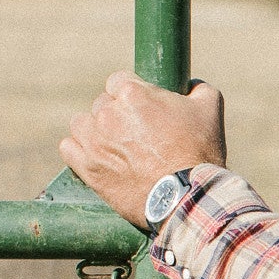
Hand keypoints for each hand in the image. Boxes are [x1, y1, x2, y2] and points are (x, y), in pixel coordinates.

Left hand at [60, 71, 226, 228]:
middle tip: (139, 134)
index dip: (134, 95)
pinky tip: (98, 156)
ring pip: (82, 123)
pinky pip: (69, 148)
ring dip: (95, 131)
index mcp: (133, 94)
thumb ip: (198, 88)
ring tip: (116, 146)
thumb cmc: (199, 152)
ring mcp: (94, 140)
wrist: (188, 197)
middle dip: (118, 115)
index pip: (120, 81)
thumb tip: (191, 83)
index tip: (144, 109)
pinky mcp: (87, 167)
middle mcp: (108, 113)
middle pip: (103, 103)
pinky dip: (80, 150)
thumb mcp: (210, 110)